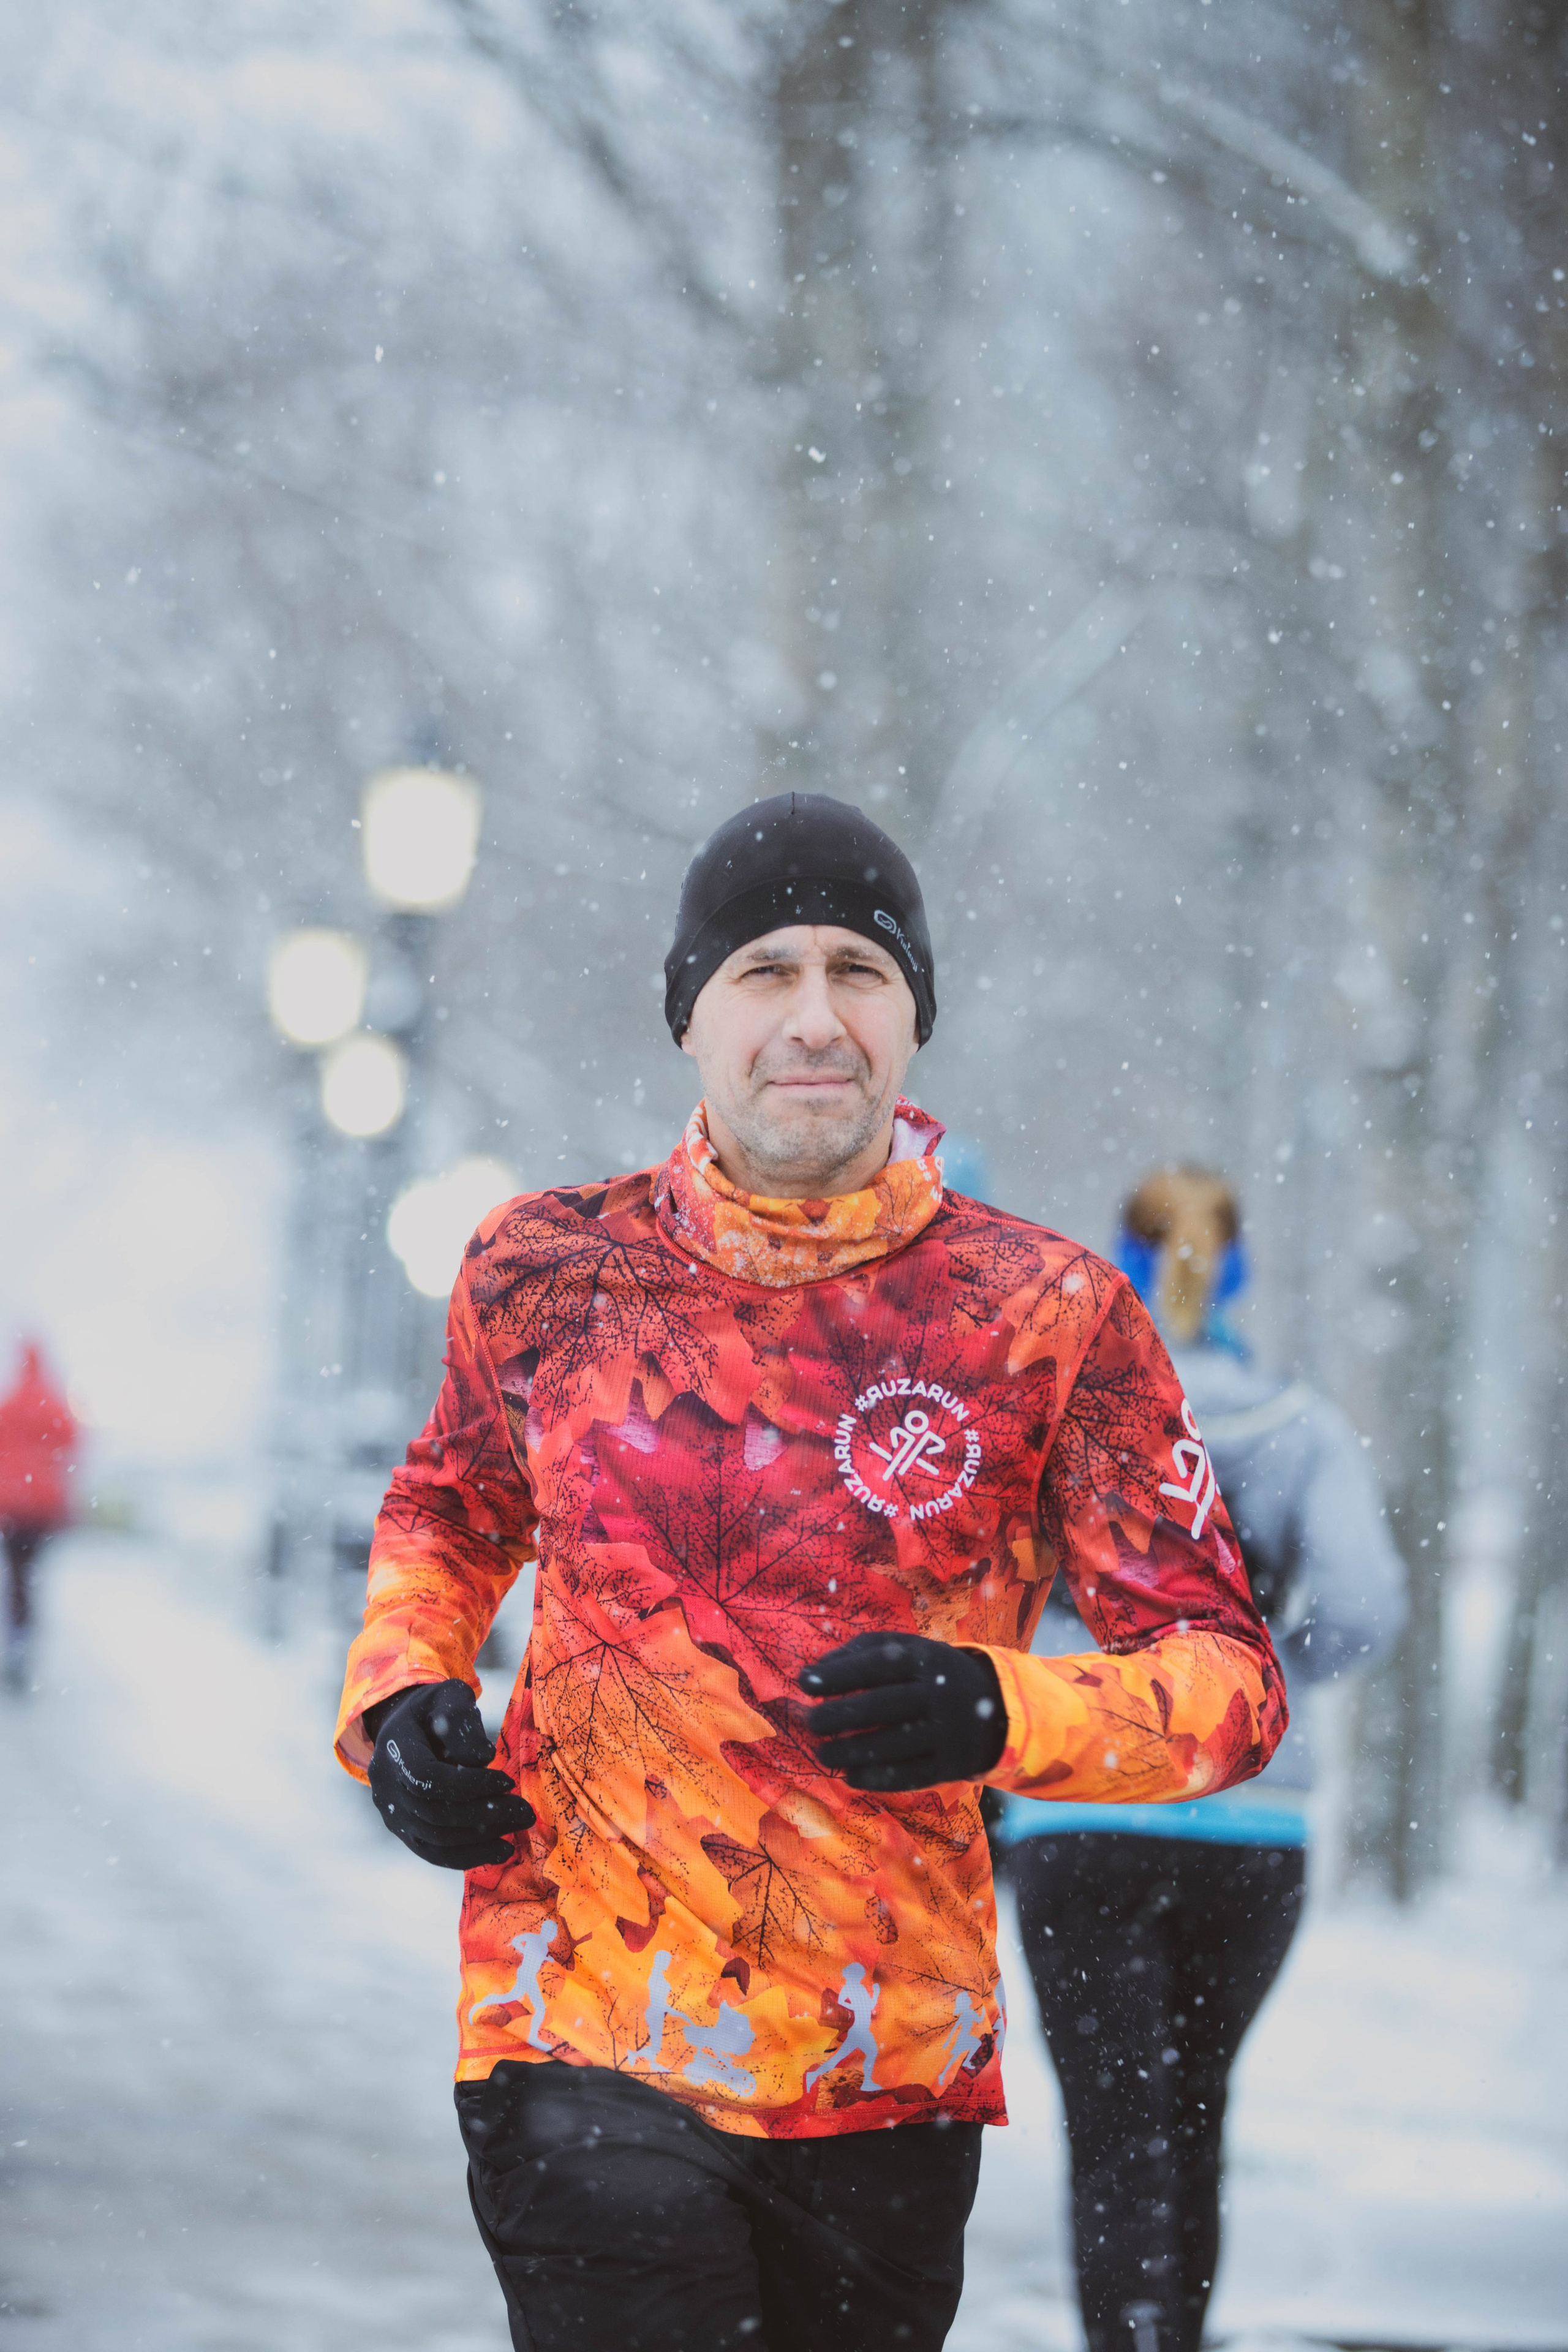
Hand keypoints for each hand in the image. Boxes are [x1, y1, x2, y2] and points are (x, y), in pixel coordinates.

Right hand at [365, 1680, 534, 1869]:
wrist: (407, 1728)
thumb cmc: (434, 1710)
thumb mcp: (448, 1698)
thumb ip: (461, 1721)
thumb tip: (482, 1758)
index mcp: (393, 1749)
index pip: (428, 1778)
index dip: (469, 1785)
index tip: (508, 1782)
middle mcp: (385, 1787)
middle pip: (434, 1814)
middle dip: (485, 1815)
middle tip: (525, 1812)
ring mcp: (391, 1815)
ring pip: (435, 1840)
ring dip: (481, 1840)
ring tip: (518, 1829)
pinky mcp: (405, 1832)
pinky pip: (433, 1853)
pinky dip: (468, 1856)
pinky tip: (500, 1851)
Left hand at [799, 1632, 1006, 1791]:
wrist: (998, 1707)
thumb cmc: (932, 1673)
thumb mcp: (907, 1649)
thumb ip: (860, 1650)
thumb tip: (814, 1670)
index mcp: (926, 1659)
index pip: (876, 1665)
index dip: (838, 1674)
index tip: (804, 1682)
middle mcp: (939, 1694)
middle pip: (882, 1706)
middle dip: (839, 1716)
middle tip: (810, 1724)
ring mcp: (947, 1732)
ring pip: (892, 1746)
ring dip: (851, 1752)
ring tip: (823, 1754)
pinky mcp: (951, 1765)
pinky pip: (908, 1776)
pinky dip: (875, 1779)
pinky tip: (850, 1776)